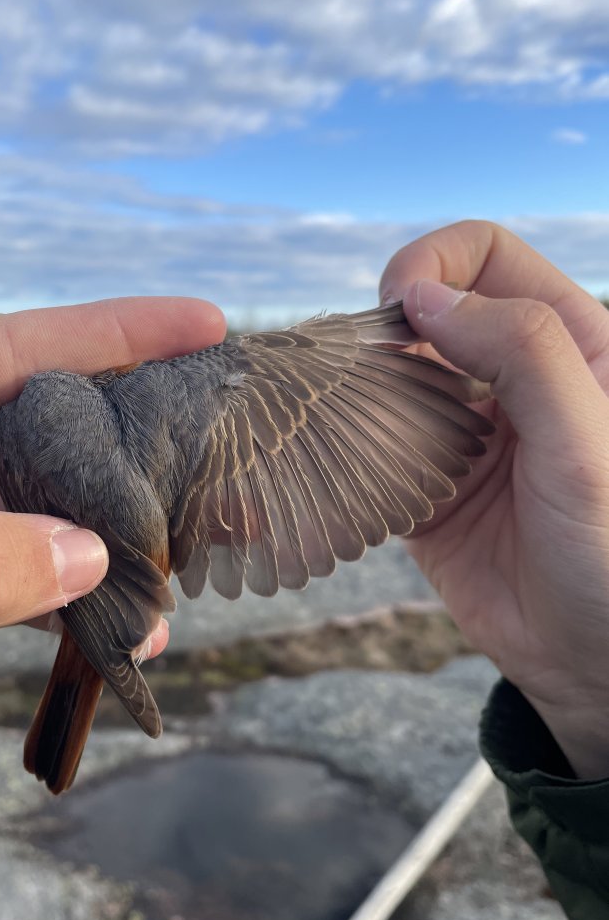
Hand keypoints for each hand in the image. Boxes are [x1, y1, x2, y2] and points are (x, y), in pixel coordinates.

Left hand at [0, 297, 224, 742]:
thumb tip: (85, 556)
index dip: (105, 334)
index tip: (202, 323)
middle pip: (24, 427)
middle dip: (118, 446)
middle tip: (215, 456)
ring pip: (23, 510)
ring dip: (97, 540)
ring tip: (180, 566)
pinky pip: (2, 581)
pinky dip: (60, 603)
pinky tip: (119, 625)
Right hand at [380, 220, 608, 778]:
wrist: (595, 663)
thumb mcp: (588, 444)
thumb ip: (522, 352)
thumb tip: (422, 297)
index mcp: (568, 343)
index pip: (487, 257)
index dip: (436, 265)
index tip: (399, 310)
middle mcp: (507, 378)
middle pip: (426, 311)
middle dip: (381, 330)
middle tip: (357, 375)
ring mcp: (461, 432)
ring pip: (388, 375)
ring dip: (355, 387)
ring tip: (336, 420)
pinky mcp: (422, 486)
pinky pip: (368, 445)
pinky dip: (343, 445)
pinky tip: (336, 463)